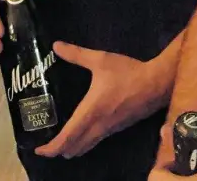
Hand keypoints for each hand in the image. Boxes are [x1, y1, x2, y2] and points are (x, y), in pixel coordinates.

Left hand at [34, 43, 168, 158]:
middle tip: (46, 147)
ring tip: (60, 144)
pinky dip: (85, 143)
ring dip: (72, 148)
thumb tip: (56, 45)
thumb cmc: (128, 72)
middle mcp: (99, 125)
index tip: (39, 150)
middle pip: (75, 147)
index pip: (68, 137)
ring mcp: (110, 129)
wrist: (157, 84)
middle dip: (59, 150)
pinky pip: (97, 141)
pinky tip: (82, 135)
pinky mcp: (118, 128)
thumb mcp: (100, 60)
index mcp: (91, 112)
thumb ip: (77, 54)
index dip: (52, 147)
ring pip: (87, 146)